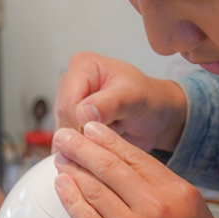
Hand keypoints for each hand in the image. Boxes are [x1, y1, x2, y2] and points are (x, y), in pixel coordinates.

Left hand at [53, 122, 218, 217]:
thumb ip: (173, 198)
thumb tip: (146, 182)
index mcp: (179, 194)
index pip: (137, 157)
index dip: (109, 140)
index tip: (92, 129)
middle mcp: (157, 206)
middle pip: (111, 167)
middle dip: (82, 147)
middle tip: (65, 136)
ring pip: (95, 189)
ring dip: (73, 170)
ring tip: (59, 160)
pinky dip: (71, 200)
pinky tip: (62, 188)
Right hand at [55, 52, 187, 152]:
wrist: (156, 115)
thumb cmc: (148, 100)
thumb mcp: (134, 98)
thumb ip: (110, 103)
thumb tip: (83, 112)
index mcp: (83, 65)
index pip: (68, 102)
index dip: (79, 125)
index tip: (97, 138)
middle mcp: (71, 81)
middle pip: (62, 118)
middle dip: (81, 137)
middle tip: (105, 145)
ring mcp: (69, 101)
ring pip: (63, 132)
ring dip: (82, 144)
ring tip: (105, 144)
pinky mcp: (71, 119)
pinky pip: (68, 140)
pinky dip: (81, 149)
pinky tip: (98, 151)